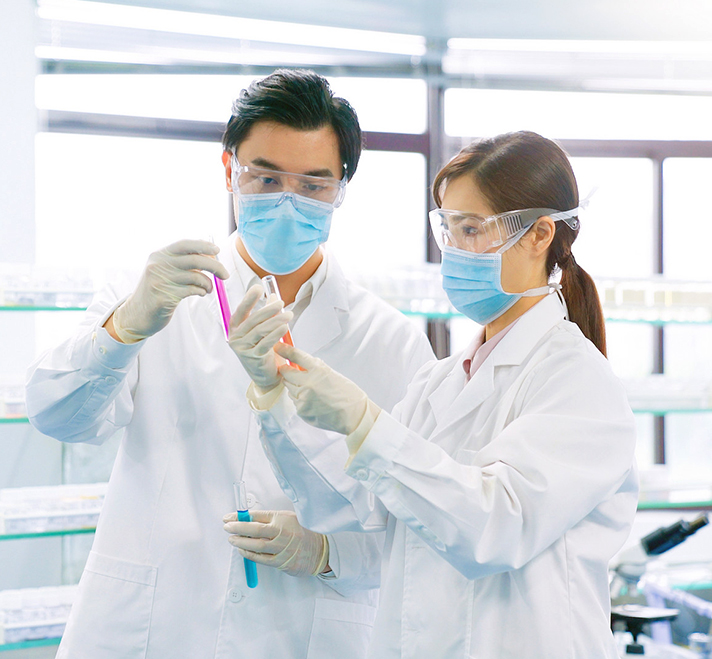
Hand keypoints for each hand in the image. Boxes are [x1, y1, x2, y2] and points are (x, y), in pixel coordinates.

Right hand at [112, 239, 228, 342]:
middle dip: (215, 267)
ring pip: (196, 277)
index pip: (184, 244)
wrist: (138, 313)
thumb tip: (210, 253)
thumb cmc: (158, 290)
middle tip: (225, 275)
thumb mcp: (165, 270)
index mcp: (159, 255)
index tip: (217, 251)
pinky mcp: (163, 297)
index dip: (203, 246)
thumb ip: (183, 261)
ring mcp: (159, 281)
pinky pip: (192, 291)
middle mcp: (158, 266)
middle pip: (195, 260)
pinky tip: (200, 293)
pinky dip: (201, 291)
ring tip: (208, 288)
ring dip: (208, 283)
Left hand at [223, 510, 328, 577]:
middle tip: (227, 527)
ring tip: (232, 539)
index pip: (257, 515)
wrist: (319, 550)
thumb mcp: (287, 518)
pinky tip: (243, 551)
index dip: (240, 516)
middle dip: (238, 528)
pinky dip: (249, 555)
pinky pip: (261, 559)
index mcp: (283, 518)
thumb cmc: (300, 531)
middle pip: (255, 530)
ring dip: (241, 542)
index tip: (228, 517)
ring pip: (256, 546)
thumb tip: (245, 519)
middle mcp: (283, 532)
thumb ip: (268, 518)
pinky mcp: (281, 562)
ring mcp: (282, 548)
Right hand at [228, 284, 292, 391]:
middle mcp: (235, 338)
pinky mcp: (253, 358)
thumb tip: (273, 296)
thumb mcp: (263, 330)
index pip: (240, 311)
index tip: (258, 287)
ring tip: (289, 315)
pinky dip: (275, 334)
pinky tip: (284, 327)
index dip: (248, 299)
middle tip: (281, 303)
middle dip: (268, 310)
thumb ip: (266, 314)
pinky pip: (265, 343)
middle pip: (252, 320)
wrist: (265, 375)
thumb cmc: (263, 350)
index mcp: (235, 329)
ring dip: (276, 321)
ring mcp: (243, 349)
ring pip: (260, 331)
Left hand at [275, 342, 377, 435]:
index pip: (296, 356)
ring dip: (294, 386)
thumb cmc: (347, 394)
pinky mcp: (302, 410)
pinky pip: (294, 401)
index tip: (278, 347)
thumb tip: (301, 364)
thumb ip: (315, 369)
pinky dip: (300, 399)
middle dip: (286, 370)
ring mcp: (303, 398)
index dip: (285, 350)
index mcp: (318, 370)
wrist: (354, 415)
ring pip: (289, 388)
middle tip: (288, 369)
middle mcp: (308, 383)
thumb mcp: (332, 374)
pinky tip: (312, 401)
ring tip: (309, 389)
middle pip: (286, 373)